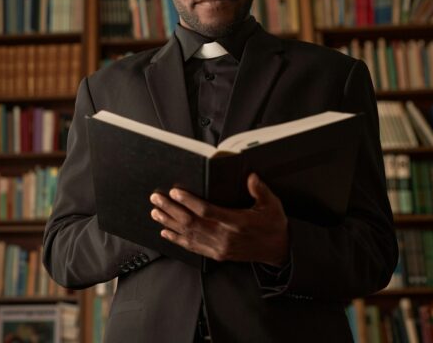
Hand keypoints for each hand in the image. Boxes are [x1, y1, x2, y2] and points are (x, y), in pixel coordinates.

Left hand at [149, 173, 288, 265]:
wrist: (278, 251)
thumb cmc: (273, 225)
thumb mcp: (272, 205)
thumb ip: (259, 190)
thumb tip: (250, 176)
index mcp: (237, 222)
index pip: (206, 211)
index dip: (188, 201)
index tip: (174, 191)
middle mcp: (225, 237)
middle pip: (191, 222)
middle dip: (171, 209)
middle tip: (156, 198)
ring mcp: (219, 248)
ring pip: (188, 235)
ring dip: (169, 223)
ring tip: (155, 212)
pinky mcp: (217, 255)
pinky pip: (193, 247)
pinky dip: (177, 240)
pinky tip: (165, 232)